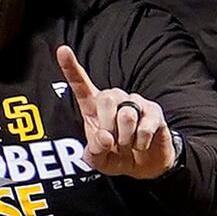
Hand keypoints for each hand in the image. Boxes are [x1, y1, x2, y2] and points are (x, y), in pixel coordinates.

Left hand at [58, 45, 177, 179]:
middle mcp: (114, 99)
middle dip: (108, 126)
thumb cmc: (116, 156)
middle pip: (106, 98)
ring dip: (126, 138)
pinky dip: (140, 142)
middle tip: (113, 142)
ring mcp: (135, 103)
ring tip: (127, 144)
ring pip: (127, 114)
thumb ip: (94, 152)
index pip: (80, 84)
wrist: (144, 165)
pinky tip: (141, 144)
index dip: (71, 67)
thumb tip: (105, 137)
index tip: (62, 50)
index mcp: (93, 107)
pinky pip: (145, 126)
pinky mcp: (154, 111)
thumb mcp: (98, 161)